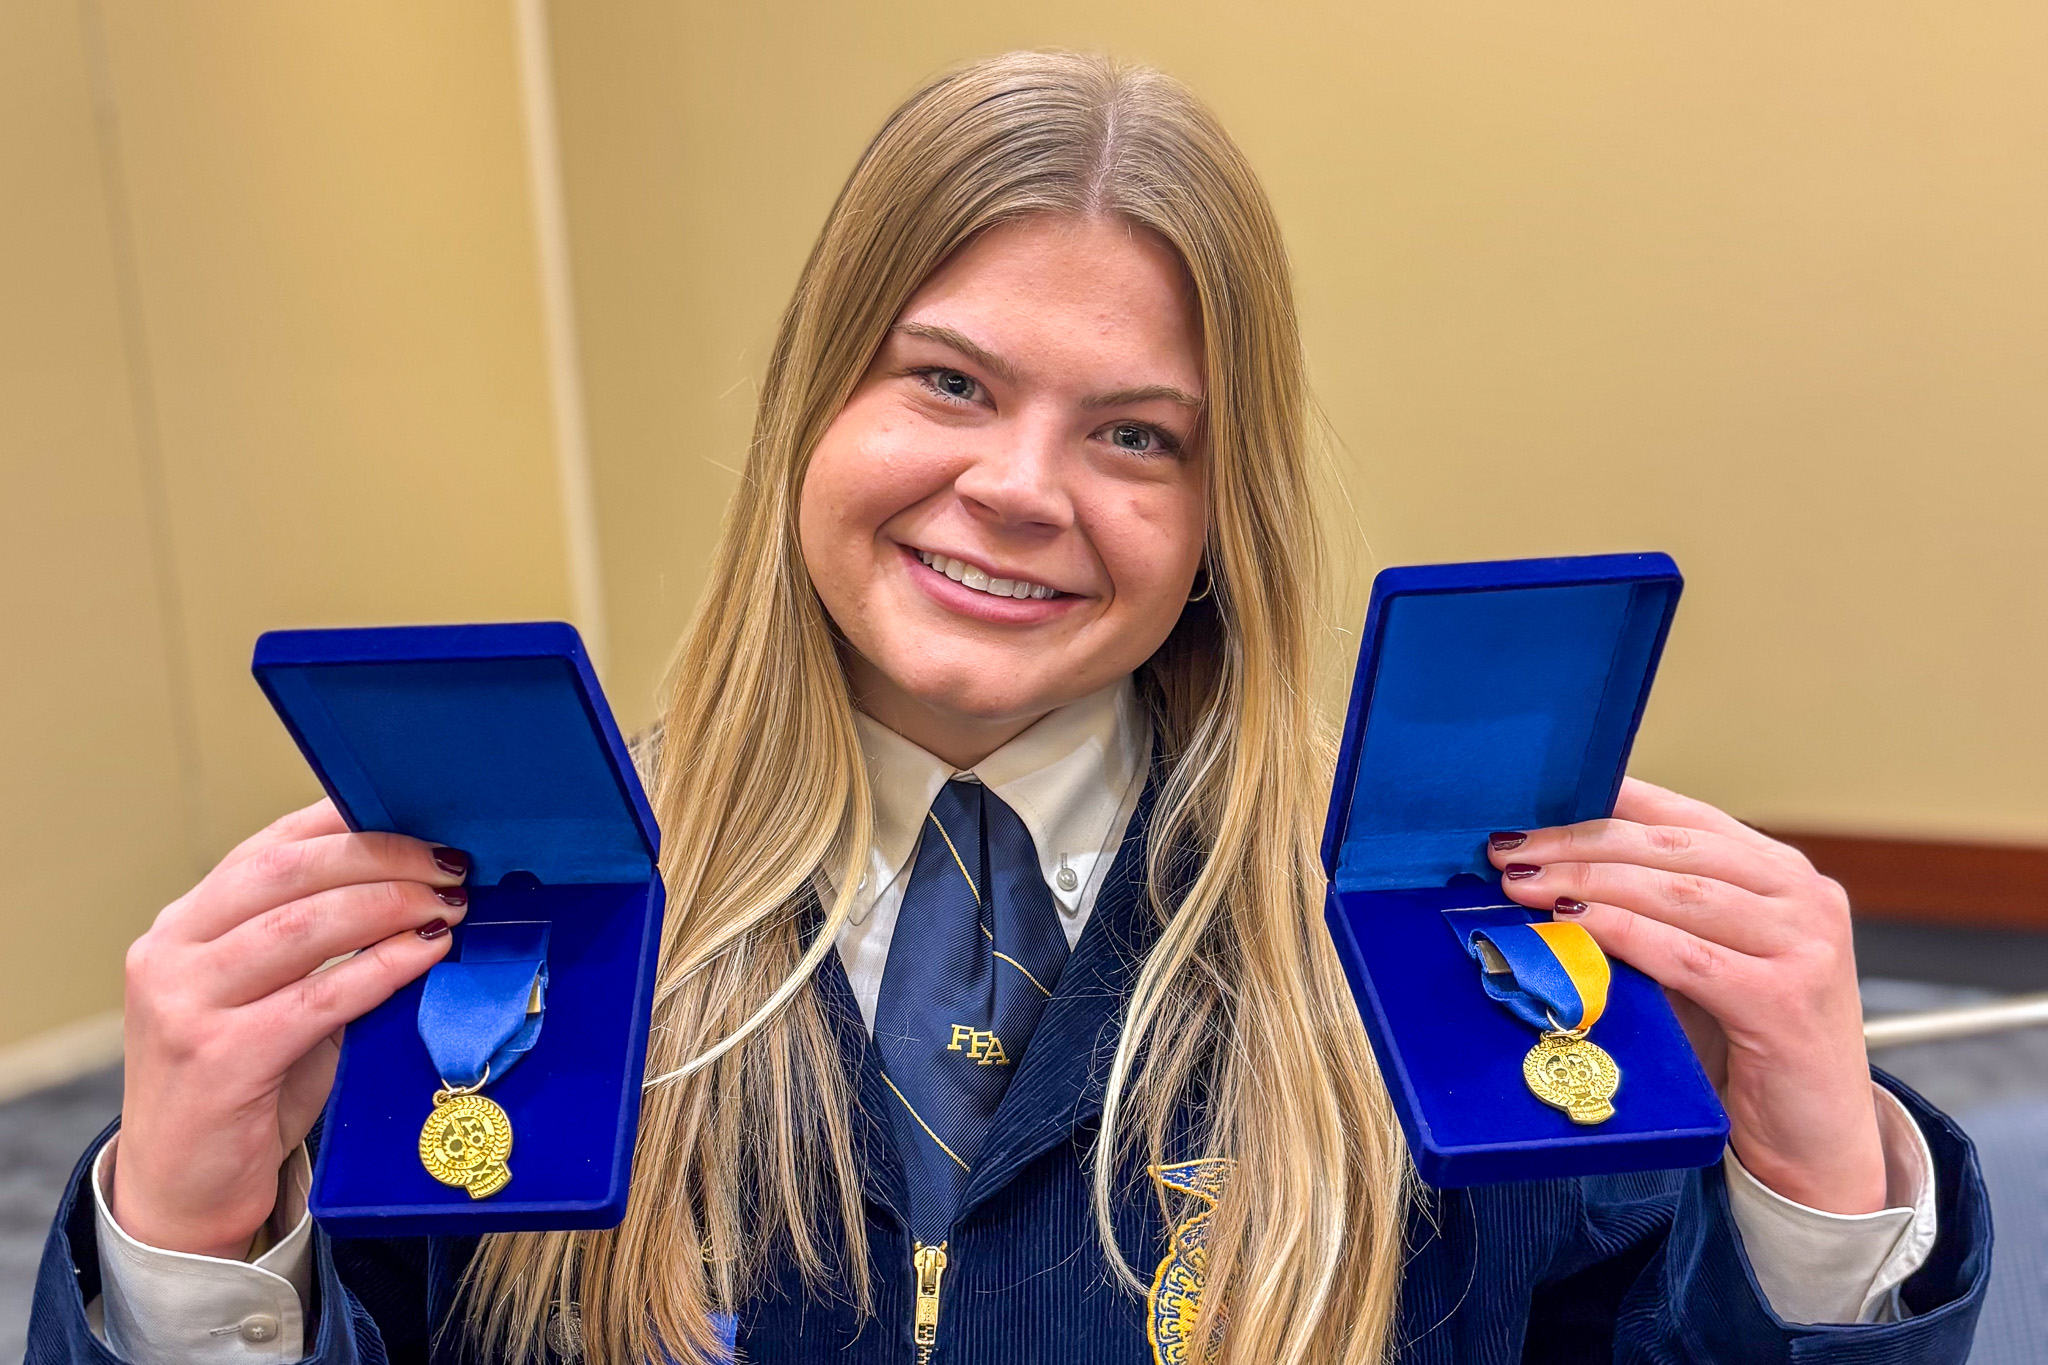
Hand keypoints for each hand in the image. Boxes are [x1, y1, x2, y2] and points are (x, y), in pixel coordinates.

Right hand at [110, 800, 470, 1256]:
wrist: (185, 1189)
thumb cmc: (248, 1082)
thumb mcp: (275, 994)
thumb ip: (322, 940)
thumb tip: (422, 881)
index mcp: (185, 923)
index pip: (272, 846)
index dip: (351, 822)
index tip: (422, 816)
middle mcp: (171, 952)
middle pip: (287, 872)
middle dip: (380, 856)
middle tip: (450, 863)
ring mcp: (184, 1004)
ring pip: (301, 927)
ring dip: (389, 905)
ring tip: (448, 904)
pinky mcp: (219, 1059)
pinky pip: (318, 997)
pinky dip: (382, 968)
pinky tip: (428, 953)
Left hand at [1487, 778, 1886, 1213]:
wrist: (1815, 1140)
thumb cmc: (1745, 1044)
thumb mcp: (1705, 958)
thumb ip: (1654, 911)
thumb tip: (1550, 874)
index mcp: (1781, 872)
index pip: (1681, 816)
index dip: (1602, 807)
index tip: (1532, 812)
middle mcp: (1803, 895)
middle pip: (1669, 848)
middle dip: (1579, 845)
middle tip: (1510, 850)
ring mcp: (1804, 944)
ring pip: (1674, 892)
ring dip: (1587, 882)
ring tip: (1524, 885)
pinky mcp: (1785, 999)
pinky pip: (1685, 954)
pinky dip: (1622, 933)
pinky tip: (1573, 925)